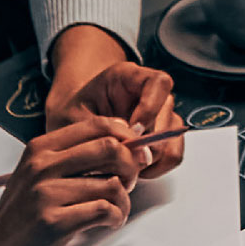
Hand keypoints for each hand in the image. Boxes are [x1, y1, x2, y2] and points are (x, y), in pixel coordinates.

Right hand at [0, 116, 148, 245]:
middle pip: (110, 148)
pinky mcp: (53, 222)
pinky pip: (104, 210)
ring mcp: (46, 193)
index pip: (97, 125)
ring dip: (125, 201)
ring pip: (112, 184)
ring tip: (115, 211)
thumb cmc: (18, 221)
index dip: (125, 137)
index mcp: (40, 149)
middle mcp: (42, 165)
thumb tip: (124, 150)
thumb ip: (72, 161)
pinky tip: (108, 223)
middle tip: (128, 184)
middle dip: (131, 166)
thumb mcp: (37, 179)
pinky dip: (116, 217)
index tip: (134, 155)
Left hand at [45, 25, 181, 180]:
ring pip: (172, 140)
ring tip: (122, 164)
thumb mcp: (75, 118)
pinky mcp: (164, 137)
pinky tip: (132, 169)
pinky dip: (155, 168)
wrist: (72, 123)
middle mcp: (152, 94)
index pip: (159, 83)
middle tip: (121, 157)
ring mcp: (161, 116)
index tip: (133, 130)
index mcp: (130, 77)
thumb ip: (100, 130)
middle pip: (167, 118)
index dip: (151, 108)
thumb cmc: (72, 115)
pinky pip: (172, 156)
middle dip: (145, 144)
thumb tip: (131, 147)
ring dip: (149, 158)